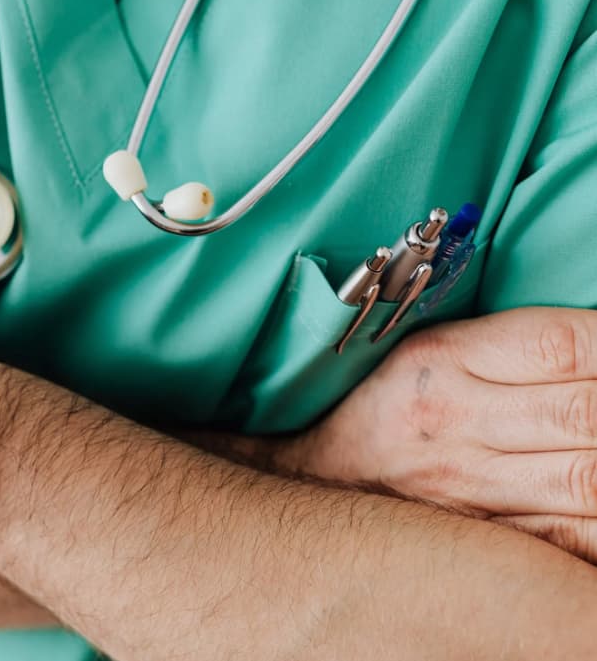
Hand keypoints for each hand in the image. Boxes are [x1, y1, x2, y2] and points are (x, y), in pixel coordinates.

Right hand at [282, 307, 596, 561]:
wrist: (315, 481)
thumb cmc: (384, 407)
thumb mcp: (429, 350)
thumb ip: (512, 345)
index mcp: (442, 359)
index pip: (560, 345)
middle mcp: (456, 422)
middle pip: (585, 413)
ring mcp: (473, 488)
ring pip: (591, 480)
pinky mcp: (488, 539)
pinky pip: (577, 539)